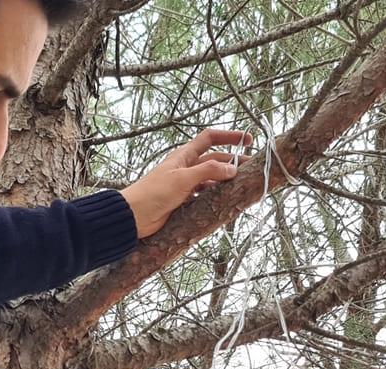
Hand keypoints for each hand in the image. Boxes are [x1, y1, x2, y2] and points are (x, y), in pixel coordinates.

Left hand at [120, 129, 251, 238]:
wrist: (135, 215)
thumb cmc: (154, 193)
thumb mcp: (183, 178)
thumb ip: (208, 171)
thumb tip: (232, 168)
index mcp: (184, 155)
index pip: (210, 139)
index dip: (229, 136)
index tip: (247, 140)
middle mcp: (186, 167)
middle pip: (214, 159)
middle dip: (233, 162)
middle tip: (250, 170)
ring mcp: (185, 184)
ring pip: (211, 178)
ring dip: (225, 179)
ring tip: (241, 185)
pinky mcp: (184, 200)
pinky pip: (205, 194)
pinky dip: (216, 194)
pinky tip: (225, 198)